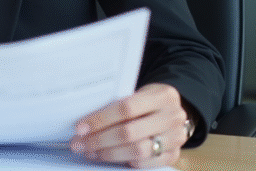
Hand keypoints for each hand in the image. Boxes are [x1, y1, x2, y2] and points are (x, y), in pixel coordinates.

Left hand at [69, 83, 190, 167]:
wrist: (173, 110)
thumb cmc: (147, 100)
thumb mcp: (138, 93)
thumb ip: (117, 104)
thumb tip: (85, 123)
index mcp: (162, 96)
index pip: (126, 108)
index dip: (100, 119)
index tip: (80, 127)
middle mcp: (173, 117)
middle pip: (129, 132)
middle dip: (99, 140)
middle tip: (79, 144)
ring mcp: (176, 138)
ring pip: (137, 151)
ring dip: (109, 153)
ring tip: (91, 152)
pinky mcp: (174, 155)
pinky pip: (146, 163)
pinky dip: (125, 161)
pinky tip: (109, 157)